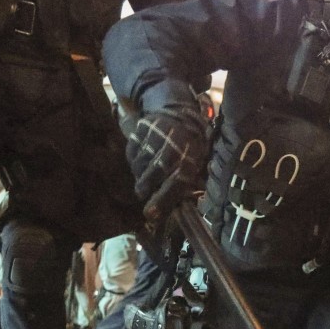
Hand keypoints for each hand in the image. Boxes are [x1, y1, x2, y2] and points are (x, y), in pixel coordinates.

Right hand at [120, 108, 208, 224]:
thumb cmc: (192, 147)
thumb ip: (188, 186)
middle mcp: (172, 145)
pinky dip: (134, 161)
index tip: (150, 214)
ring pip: (139, 164)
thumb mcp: (198, 165)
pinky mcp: (142, 129)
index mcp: (190, 157)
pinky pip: (131, 152)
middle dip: (146, 187)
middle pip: (152, 173)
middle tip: (144, 193)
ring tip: (144, 177)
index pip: (176, 182)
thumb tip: (177, 211)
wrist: (181, 114)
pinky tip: (141, 162)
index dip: (163, 200)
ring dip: (139, 175)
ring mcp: (155, 136)